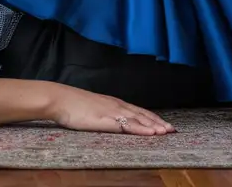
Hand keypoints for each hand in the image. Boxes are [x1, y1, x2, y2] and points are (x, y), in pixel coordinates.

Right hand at [48, 86, 174, 135]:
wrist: (59, 99)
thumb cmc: (72, 105)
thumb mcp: (92, 108)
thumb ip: (103, 113)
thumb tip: (110, 119)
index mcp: (113, 103)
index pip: (138, 111)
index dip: (152, 118)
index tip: (164, 124)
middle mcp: (116, 105)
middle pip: (142, 115)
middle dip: (158, 122)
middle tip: (173, 130)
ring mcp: (112, 112)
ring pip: (139, 119)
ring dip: (154, 126)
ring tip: (167, 131)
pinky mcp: (106, 120)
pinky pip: (128, 126)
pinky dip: (141, 129)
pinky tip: (151, 133)